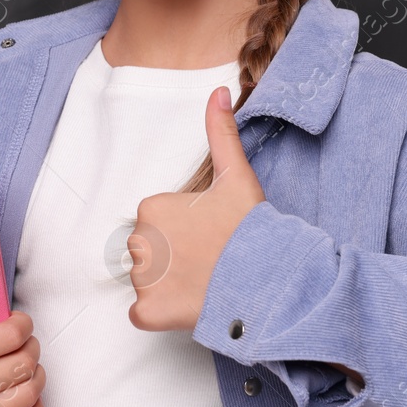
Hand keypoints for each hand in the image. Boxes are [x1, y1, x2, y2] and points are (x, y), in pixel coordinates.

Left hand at [127, 85, 265, 331]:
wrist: (268, 280)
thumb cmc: (251, 230)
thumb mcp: (236, 175)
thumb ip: (220, 132)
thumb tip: (218, 91)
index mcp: (151, 207)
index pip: (156, 222)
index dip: (183, 231)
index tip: (209, 236)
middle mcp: (138, 241)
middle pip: (147, 251)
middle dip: (172, 257)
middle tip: (208, 261)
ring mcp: (142, 279)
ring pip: (146, 281)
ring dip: (168, 285)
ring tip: (204, 282)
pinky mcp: (147, 311)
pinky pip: (142, 314)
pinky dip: (161, 314)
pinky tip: (190, 304)